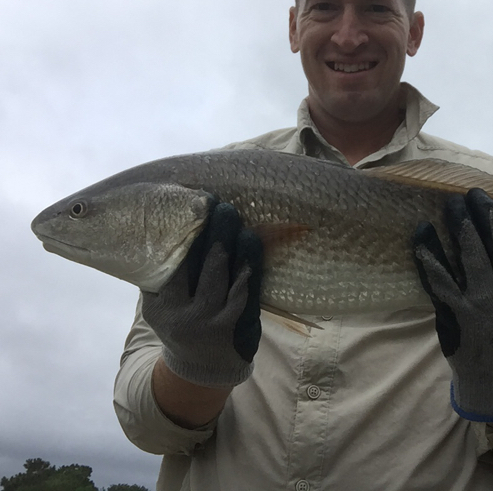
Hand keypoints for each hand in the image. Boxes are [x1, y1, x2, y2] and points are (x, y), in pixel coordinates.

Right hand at [142, 202, 262, 387]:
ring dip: (233, 245)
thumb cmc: (179, 321)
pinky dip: (250, 266)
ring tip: (236, 219)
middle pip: (203, 268)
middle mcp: (187, 317)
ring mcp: (216, 323)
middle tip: (219, 206)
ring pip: (226, 278)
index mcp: (161, 308)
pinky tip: (252, 243)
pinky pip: (247, 292)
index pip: (174, 266)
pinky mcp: (240, 327)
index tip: (192, 209)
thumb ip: (160, 274)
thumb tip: (165, 225)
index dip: (184, 236)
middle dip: (213, 234)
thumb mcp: (160, 304)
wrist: (201, 367)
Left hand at [412, 188, 492, 421]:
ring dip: (463, 225)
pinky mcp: (458, 317)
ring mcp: (486, 310)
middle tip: (476, 194)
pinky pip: (442, 280)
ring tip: (454, 204)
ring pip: (475, 258)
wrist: (492, 373)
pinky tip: (423, 233)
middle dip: (490, 214)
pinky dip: (430, 255)